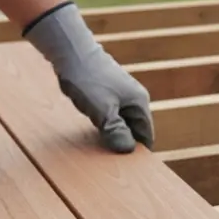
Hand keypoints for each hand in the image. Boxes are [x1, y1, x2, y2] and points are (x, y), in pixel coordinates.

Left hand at [24, 1, 153, 152]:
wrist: (72, 52)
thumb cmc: (89, 80)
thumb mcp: (103, 111)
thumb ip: (116, 131)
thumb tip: (128, 150)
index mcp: (139, 103)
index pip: (146, 134)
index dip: (138, 151)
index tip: (128, 166)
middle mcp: (134, 98)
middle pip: (135, 129)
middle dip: (126, 142)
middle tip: (112, 159)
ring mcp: (121, 94)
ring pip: (122, 122)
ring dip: (114, 133)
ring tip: (102, 145)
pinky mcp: (108, 92)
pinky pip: (113, 114)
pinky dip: (106, 124)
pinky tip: (95, 129)